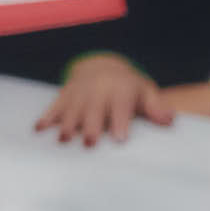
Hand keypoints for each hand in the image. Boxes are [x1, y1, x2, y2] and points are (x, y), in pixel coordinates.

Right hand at [34, 54, 173, 145]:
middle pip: (94, 108)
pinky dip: (47, 117)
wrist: (103, 67)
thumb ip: (156, 107)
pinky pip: (55, 105)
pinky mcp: (65, 95)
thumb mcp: (145, 93)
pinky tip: (39, 130)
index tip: (120, 138)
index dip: (120, 120)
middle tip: (88, 143)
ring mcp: (80, 92)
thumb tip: (170, 119)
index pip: (121, 104)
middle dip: (90, 124)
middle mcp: (98, 89)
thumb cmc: (129, 89)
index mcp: (120, 89)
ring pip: (73, 108)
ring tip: (62, 140)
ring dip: (67, 124)